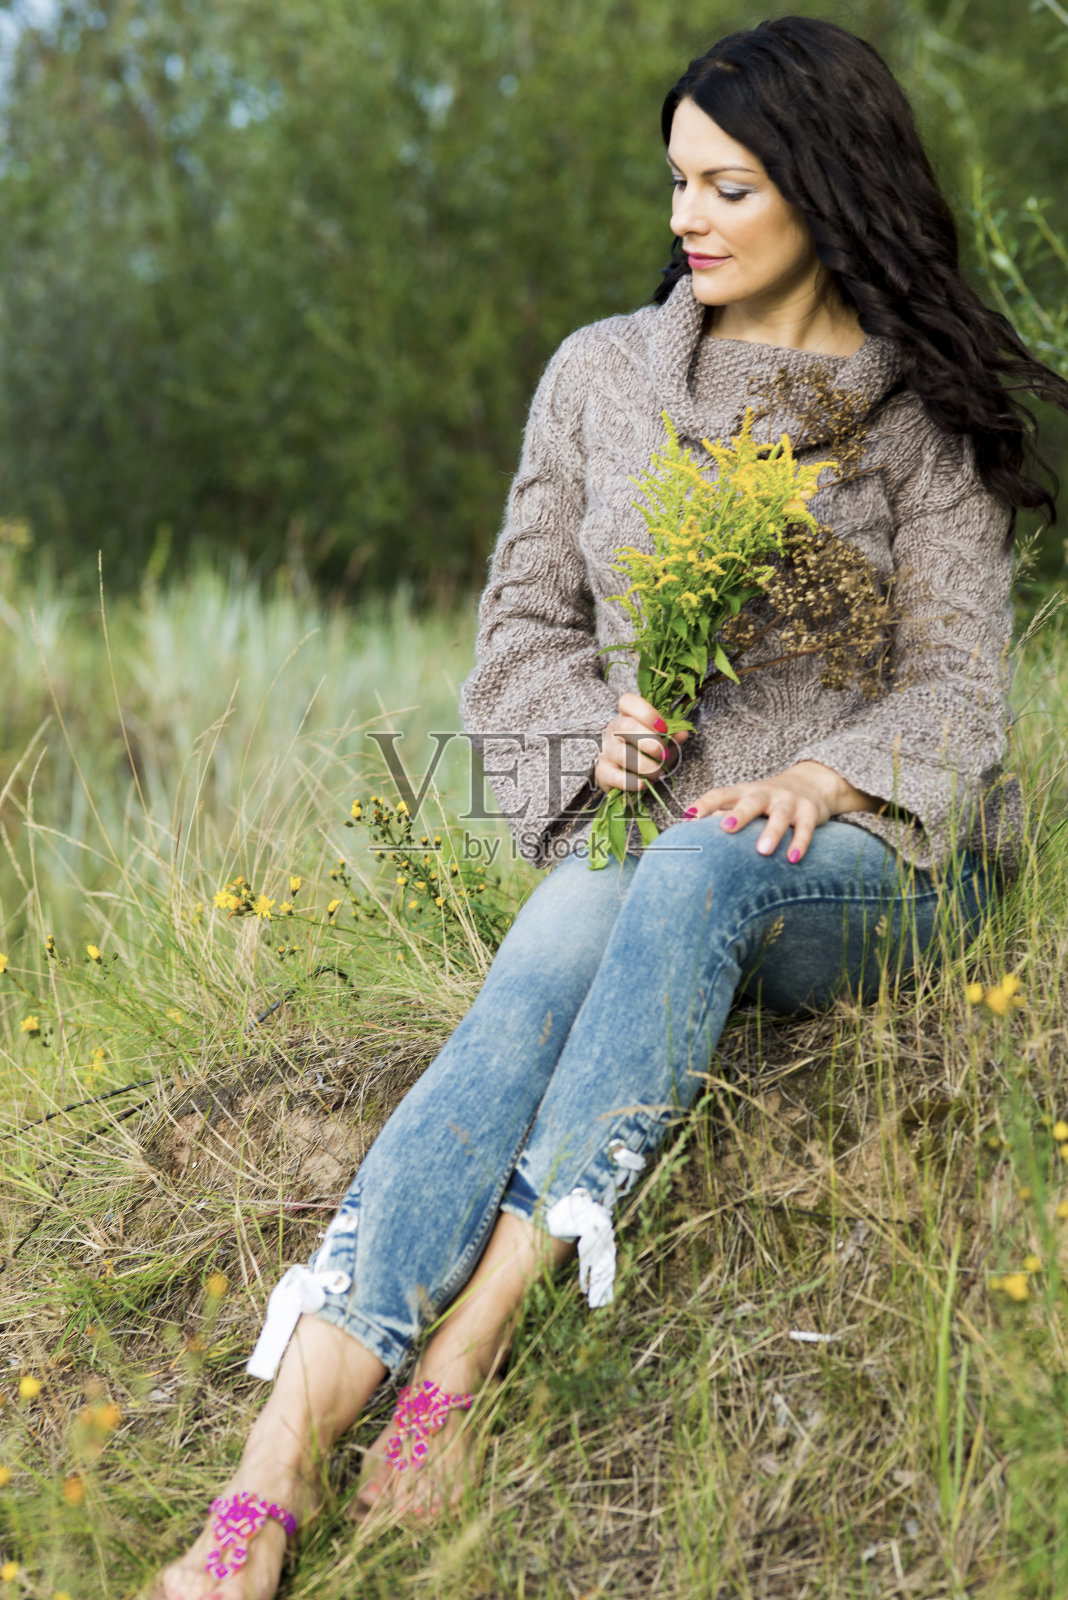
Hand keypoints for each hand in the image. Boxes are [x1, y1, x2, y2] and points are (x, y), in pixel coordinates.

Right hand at [594, 692, 689, 793]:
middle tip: (663, 754)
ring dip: (645, 765)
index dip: (646, 712)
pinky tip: (643, 783)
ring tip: (657, 773)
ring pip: (622, 753)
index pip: (627, 702)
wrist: (624, 778)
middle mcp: (613, 730)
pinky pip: (614, 776)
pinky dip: (632, 781)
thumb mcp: (662, 743)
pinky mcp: (602, 773)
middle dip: (649, 740)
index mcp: (627, 717)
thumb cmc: (646, 754)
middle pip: (626, 726)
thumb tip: (683, 733)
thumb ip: (672, 738)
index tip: (663, 727)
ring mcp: (606, 751)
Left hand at [683, 761, 880, 862]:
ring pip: (780, 815)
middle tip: (726, 827)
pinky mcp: (809, 811)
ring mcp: (788, 801)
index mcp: (743, 792)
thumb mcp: (745, 802)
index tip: (687, 817)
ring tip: (763, 851)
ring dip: (771, 832)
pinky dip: (800, 842)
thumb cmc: (767, 800)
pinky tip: (793, 858)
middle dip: (739, 814)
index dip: (703, 804)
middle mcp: (765, 794)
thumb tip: (689, 833)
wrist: (812, 782)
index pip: (720, 794)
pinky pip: (805, 828)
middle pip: (751, 801)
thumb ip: (722, 814)